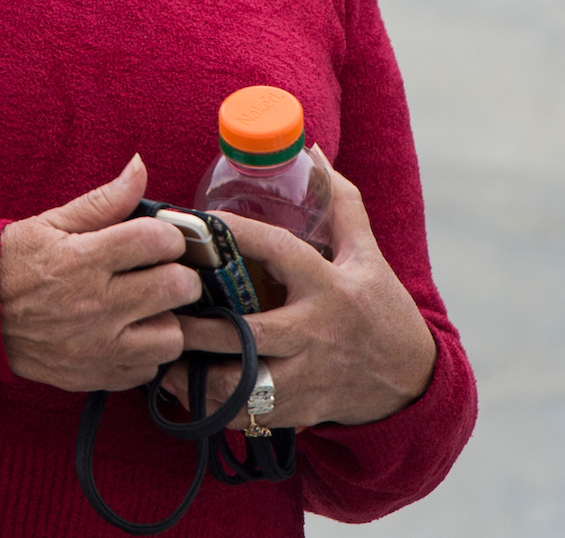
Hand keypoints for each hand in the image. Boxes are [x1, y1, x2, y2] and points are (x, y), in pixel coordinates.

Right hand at [0, 155, 201, 391]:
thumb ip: (104, 200)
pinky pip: (145, 371)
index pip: (156, 241)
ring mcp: (95, 346)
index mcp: (85, 259)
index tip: (161, 240)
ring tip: (149, 308)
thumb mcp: (53, 222)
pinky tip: (128, 335)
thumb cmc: (15, 262)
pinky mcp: (92, 376)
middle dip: (180, 275)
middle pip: (175, 288)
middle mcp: (95, 305)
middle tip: (166, 272)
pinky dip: (144, 354)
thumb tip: (140, 167)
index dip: (169, 236)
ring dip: (167, 319)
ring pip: (170, 337)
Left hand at [164, 150, 436, 428]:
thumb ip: (341, 203)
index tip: (195, 221)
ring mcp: (303, 376)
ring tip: (159, 348)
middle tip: (157, 303)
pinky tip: (179, 387)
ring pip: (237, 381)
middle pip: (244, 331)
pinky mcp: (294, 409)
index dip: (235, 233)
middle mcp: (313, 332)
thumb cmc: (381, 308)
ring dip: (193, 371)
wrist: (407, 381)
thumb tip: (313, 152)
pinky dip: (208, 403)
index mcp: (328, 286)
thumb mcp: (367, 254)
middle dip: (197, 324)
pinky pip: (242, 411)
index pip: (276, 251)